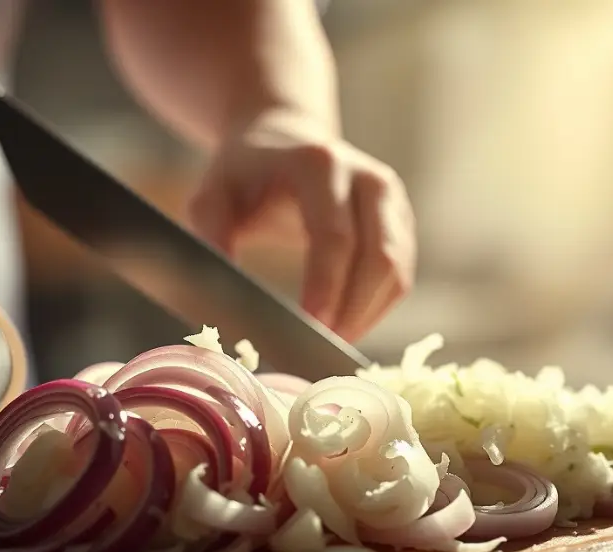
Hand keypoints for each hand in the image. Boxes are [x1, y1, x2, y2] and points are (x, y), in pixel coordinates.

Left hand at [186, 110, 416, 341]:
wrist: (284, 139)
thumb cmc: (243, 174)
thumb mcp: (212, 196)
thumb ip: (211, 238)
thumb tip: (220, 297)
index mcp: (320, 164)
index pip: (335, 237)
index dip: (326, 288)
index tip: (309, 330)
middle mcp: (367, 177)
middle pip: (380, 258)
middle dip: (351, 312)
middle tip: (317, 351)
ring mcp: (392, 199)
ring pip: (397, 272)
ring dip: (366, 316)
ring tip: (328, 345)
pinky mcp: (402, 222)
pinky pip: (400, 276)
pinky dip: (375, 309)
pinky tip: (344, 325)